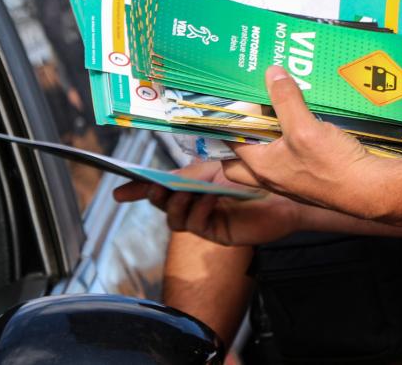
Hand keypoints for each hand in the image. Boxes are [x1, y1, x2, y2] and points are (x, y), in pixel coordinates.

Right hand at [114, 160, 301, 245]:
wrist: (283, 192)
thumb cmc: (252, 177)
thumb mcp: (213, 169)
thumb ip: (187, 174)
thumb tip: (163, 176)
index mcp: (190, 186)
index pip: (157, 189)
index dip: (136, 191)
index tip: (118, 192)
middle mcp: (193, 204)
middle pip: (162, 204)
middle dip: (154, 195)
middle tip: (155, 187)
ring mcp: (203, 220)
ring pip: (175, 219)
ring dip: (177, 204)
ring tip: (188, 191)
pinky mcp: (217, 233)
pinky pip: (197, 225)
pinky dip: (198, 210)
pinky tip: (209, 198)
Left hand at [223, 66, 396, 220]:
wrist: (372, 191)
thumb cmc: (334, 166)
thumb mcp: (305, 127)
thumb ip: (285, 100)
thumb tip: (272, 73)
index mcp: (260, 167)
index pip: (230, 143)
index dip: (227, 122)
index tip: (232, 103)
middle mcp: (271, 177)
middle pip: (239, 161)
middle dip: (237, 141)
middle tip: (244, 119)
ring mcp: (289, 181)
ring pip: (264, 161)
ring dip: (264, 141)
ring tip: (271, 116)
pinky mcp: (308, 180)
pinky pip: (287, 161)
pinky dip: (286, 145)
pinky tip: (298, 128)